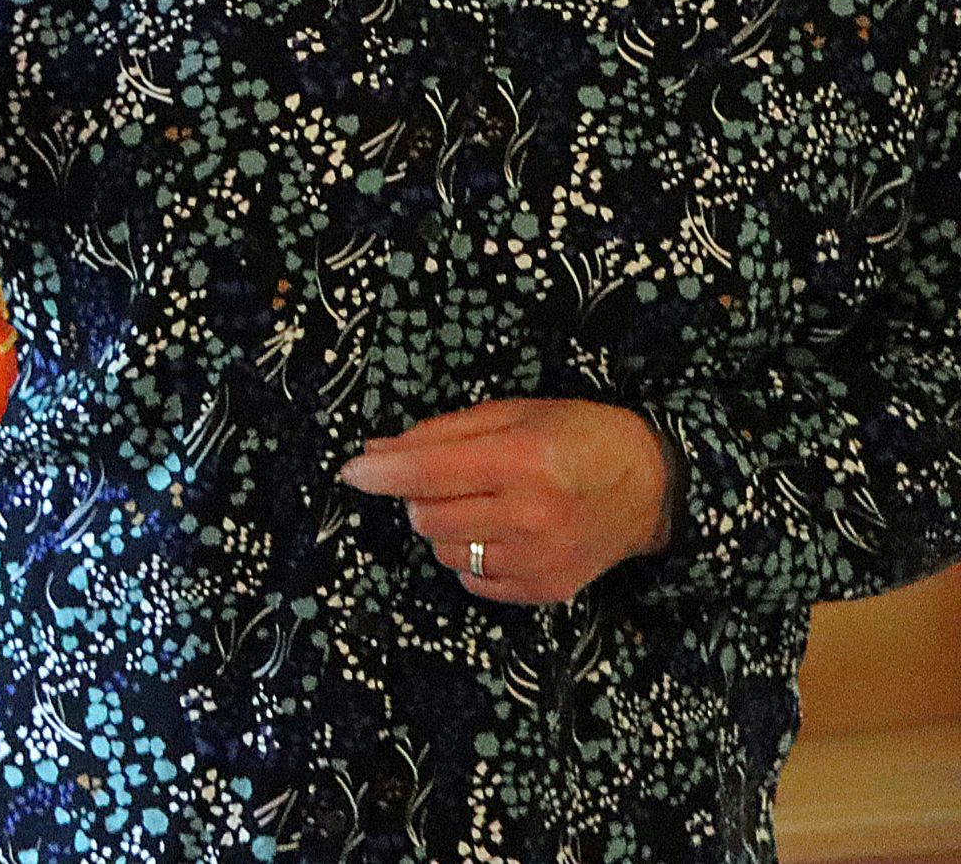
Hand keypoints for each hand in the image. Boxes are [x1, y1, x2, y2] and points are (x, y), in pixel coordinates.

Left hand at [334, 398, 675, 605]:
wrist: (653, 487)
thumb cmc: (577, 436)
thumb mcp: (511, 413)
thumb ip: (439, 434)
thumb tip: (374, 454)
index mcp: (521, 461)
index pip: (425, 473)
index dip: (378, 473)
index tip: (351, 472)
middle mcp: (531, 516)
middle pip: (426, 518)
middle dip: (418, 496)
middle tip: (447, 479)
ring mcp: (540, 560)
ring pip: (445, 552)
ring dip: (446, 528)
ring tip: (481, 505)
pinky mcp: (547, 590)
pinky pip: (474, 581)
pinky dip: (472, 558)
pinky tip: (500, 533)